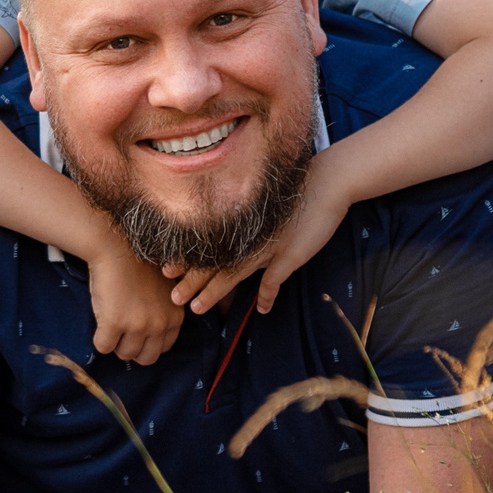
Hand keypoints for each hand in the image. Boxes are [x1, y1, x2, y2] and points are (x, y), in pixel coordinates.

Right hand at [81, 238, 186, 364]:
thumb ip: (163, 313)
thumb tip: (151, 335)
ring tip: (110, 326)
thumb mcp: (164, 291)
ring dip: (115, 345)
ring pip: (124, 354)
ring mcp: (137, 325)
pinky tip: (100, 324)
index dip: (147, 343)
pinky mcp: (114, 323)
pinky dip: (99, 340)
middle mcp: (159, 324)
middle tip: (121, 334)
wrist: (116, 247)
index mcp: (175, 317)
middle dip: (132, 350)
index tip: (136, 331)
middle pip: (146, 358)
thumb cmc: (137, 264)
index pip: (163, 348)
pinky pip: (103, 347)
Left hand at [163, 153, 350, 316]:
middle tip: (173, 298)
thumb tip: (235, 229)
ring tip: (197, 309)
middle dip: (191, 281)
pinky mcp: (288, 255)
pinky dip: (267, 296)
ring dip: (212, 293)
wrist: (326, 182)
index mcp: (240, 223)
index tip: (165, 270)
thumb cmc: (295, 191)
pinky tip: (263, 309)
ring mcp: (266, 247)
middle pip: (213, 262)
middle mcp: (248, 236)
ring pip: (232, 274)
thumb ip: (250, 220)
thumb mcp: (266, 204)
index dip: (186, 258)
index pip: (206, 244)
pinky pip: (273, 281)